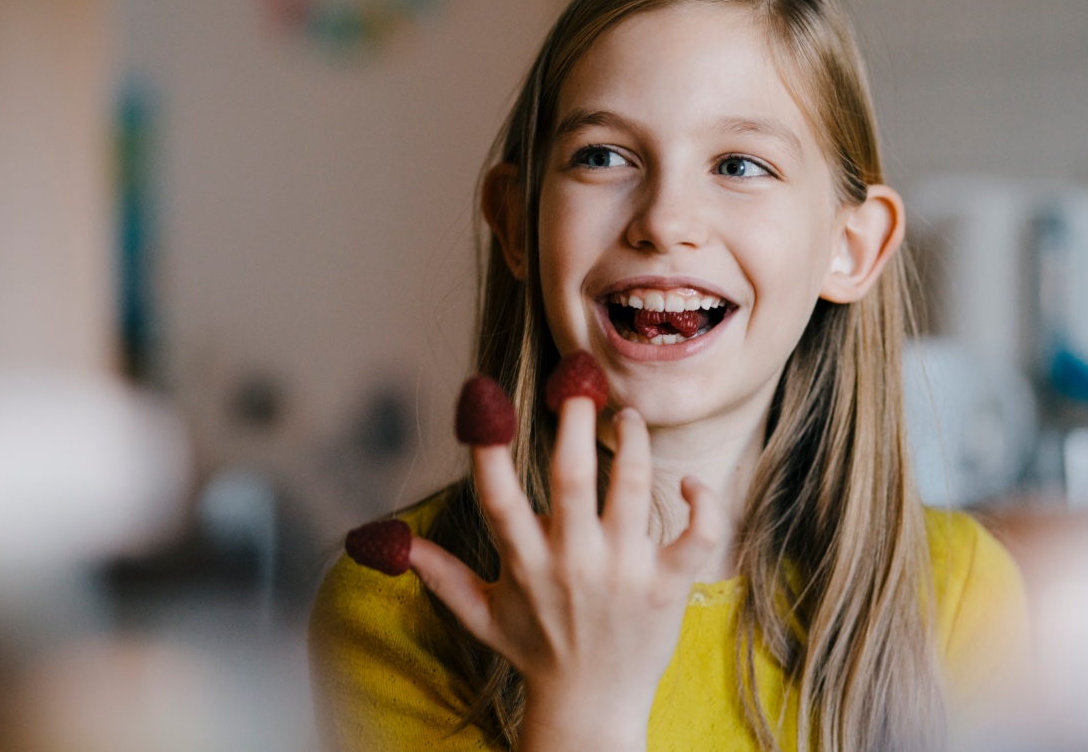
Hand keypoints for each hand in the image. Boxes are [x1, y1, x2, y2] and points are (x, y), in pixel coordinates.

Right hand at [408, 398, 726, 750]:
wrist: (591, 707)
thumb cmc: (537, 651)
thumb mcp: (481, 614)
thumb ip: (439, 572)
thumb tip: (387, 542)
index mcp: (525, 564)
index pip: (497, 498)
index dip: (487, 448)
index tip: (483, 397)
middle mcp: (572, 563)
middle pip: (571, 479)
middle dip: (574, 424)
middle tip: (578, 381)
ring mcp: (624, 573)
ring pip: (633, 491)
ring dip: (634, 445)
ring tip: (629, 418)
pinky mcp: (667, 586)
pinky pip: (695, 534)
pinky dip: (700, 502)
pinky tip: (689, 484)